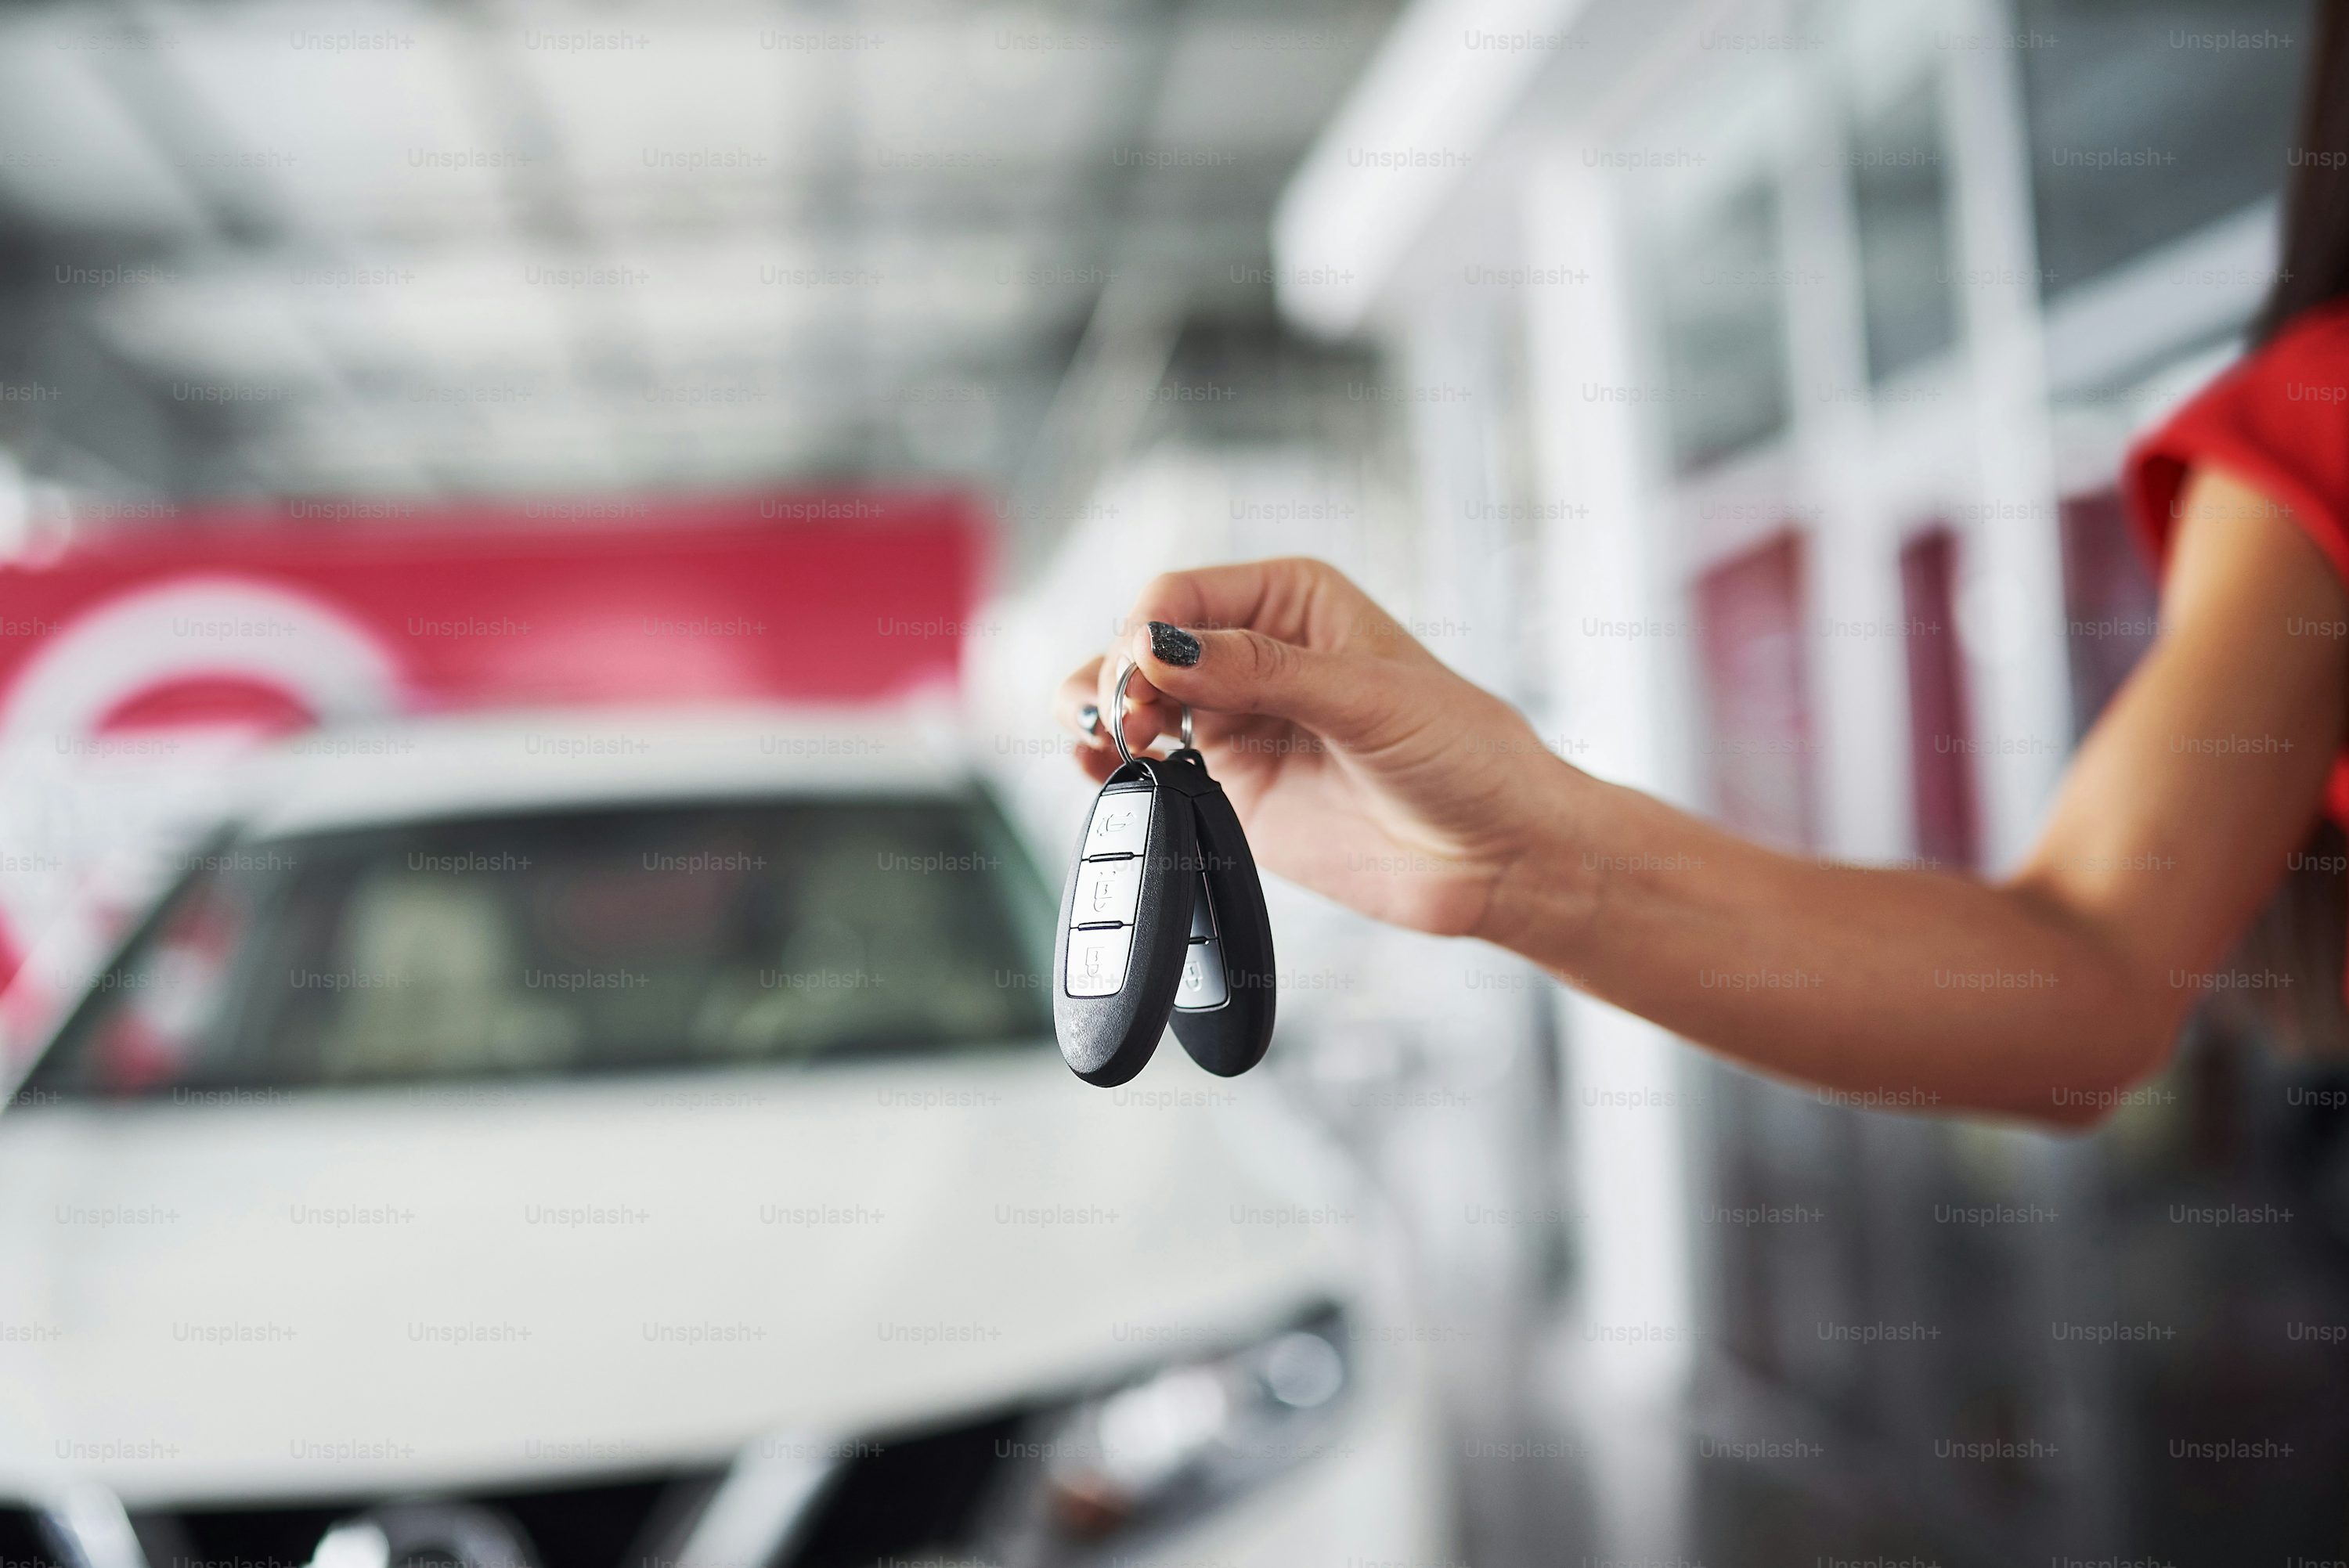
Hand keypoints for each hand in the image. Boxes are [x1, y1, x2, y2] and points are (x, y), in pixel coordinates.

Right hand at [1054, 558, 1568, 938]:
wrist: (1497, 856)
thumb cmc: (1465, 754)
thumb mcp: (1368, 697)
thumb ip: (1261, 671)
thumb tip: (1161, 647)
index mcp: (1291, 600)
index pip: (1182, 594)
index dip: (1149, 631)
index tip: (1147, 678)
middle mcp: (1253, 652)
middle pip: (1143, 643)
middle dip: (1120, 675)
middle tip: (1130, 725)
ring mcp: (1236, 720)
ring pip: (1131, 699)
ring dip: (1100, 712)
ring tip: (1104, 742)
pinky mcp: (1228, 785)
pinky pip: (1147, 762)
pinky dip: (1111, 762)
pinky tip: (1104, 768)